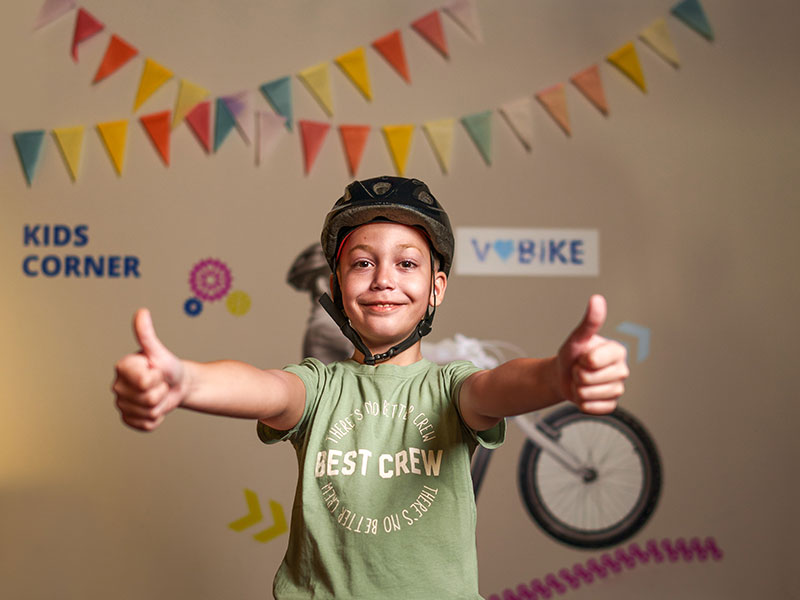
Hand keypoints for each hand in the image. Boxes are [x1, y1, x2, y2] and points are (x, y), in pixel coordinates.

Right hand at [113, 309, 185, 430]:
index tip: (155, 369)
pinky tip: (156, 407)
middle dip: (161, 391)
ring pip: (148, 413)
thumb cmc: (168, 365)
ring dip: (160, 405)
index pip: (144, 382)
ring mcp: (121, 404)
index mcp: (122, 368)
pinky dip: (157, 419)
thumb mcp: (159, 351)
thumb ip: (147, 334)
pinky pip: (146, 425)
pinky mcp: (129, 419)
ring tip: (159, 393)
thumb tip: (142, 312)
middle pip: (148, 399)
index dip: (157, 377)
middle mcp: (117, 386)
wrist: (178, 384)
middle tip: (160, 382)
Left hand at [556, 295, 628, 413]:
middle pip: (591, 379)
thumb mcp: (577, 338)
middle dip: (578, 375)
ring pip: (590, 394)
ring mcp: (618, 389)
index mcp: (617, 351)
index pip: (594, 361)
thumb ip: (589, 322)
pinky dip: (583, 403)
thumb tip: (597, 299)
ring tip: (581, 381)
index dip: (582, 360)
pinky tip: (584, 394)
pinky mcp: (611, 405)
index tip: (582, 356)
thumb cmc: (571, 355)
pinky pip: (594, 408)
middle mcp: (622, 370)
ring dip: (578, 389)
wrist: (562, 376)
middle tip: (579, 369)